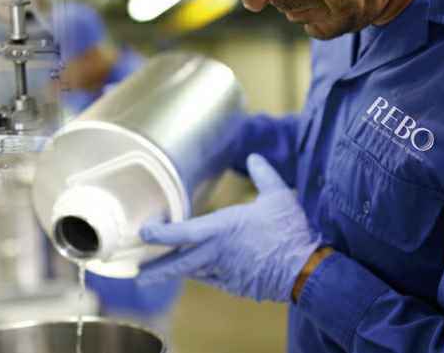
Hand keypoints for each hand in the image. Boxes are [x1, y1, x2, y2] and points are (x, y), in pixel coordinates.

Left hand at [138, 154, 320, 301]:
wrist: (306, 269)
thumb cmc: (290, 231)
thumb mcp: (278, 196)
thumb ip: (263, 175)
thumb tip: (255, 157)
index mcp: (222, 230)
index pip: (182, 233)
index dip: (160, 233)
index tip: (144, 231)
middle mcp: (217, 254)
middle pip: (178, 264)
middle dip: (156, 269)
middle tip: (138, 273)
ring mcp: (225, 273)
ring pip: (194, 273)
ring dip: (176, 272)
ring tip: (158, 273)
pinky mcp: (236, 286)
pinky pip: (213, 280)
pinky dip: (203, 275)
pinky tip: (200, 272)